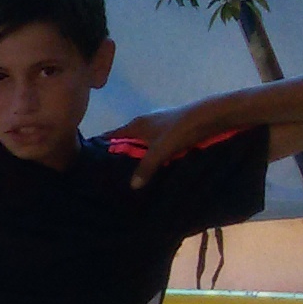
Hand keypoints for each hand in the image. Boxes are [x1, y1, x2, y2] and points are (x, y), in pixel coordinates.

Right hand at [108, 99, 224, 186]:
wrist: (209, 117)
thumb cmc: (180, 130)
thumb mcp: (160, 151)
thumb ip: (146, 168)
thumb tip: (132, 186)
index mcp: (136, 124)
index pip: (111, 136)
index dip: (102, 147)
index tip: (93, 162)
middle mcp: (144, 122)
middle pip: (126, 140)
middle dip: (120, 154)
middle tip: (112, 173)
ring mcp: (158, 125)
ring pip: (142, 142)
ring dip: (138, 155)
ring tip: (132, 173)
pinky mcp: (171, 130)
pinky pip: (155, 144)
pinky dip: (152, 153)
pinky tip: (155, 164)